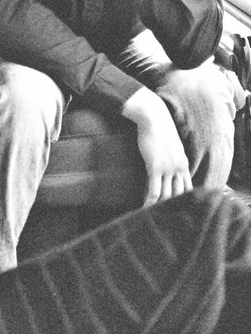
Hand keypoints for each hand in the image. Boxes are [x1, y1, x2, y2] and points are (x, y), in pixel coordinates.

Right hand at [121, 88, 192, 204]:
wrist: (153, 118)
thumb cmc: (158, 128)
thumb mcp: (171, 144)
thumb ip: (172, 155)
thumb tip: (166, 160)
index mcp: (184, 163)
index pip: (188, 188)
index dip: (182, 200)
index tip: (176, 208)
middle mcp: (179, 168)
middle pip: (179, 194)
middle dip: (172, 206)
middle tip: (164, 215)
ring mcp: (168, 169)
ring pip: (166, 195)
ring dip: (159, 206)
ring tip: (152, 213)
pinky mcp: (155, 167)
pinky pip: (154, 190)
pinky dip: (150, 200)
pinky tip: (144, 206)